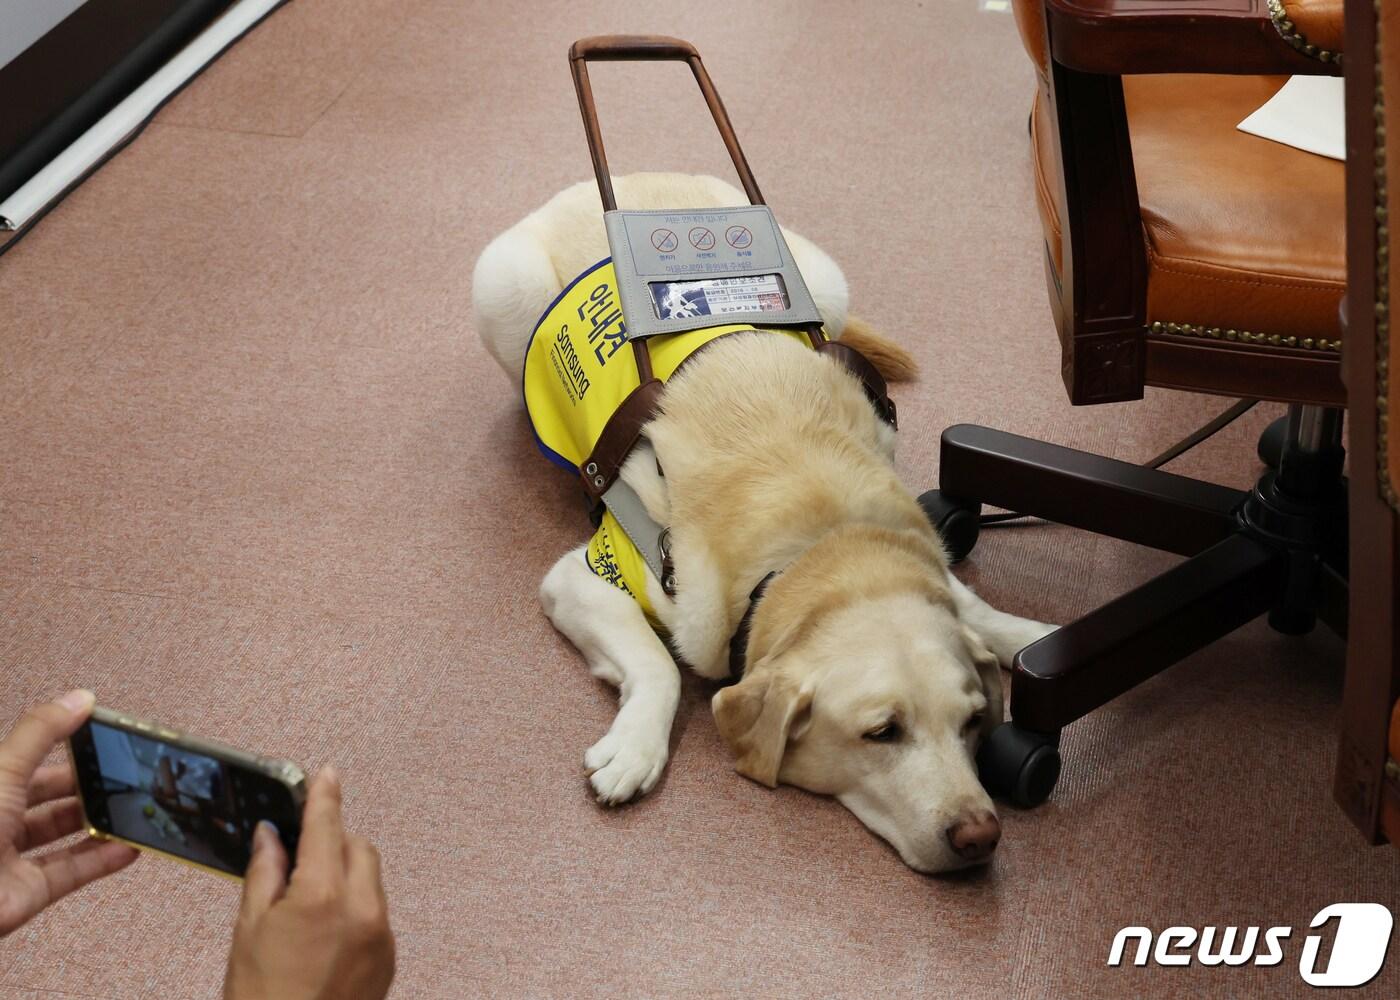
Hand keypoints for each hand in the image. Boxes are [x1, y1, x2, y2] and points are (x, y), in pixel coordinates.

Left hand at [0, 690, 138, 935]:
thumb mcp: (2, 771)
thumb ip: (42, 733)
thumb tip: (79, 699)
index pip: (28, 762)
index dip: (63, 748)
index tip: (100, 739)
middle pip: (48, 798)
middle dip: (87, 786)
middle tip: (124, 774)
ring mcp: (11, 859)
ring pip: (63, 837)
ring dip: (100, 823)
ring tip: (133, 807)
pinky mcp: (27, 894)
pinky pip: (71, 874)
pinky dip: (103, 861)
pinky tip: (130, 846)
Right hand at [223, 768, 393, 999]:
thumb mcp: (248, 932)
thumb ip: (265, 874)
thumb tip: (271, 835)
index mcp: (323, 897)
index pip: (326, 827)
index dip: (324, 796)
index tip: (326, 773)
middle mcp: (363, 910)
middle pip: (357, 849)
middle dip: (331, 844)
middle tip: (297, 860)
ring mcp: (382, 935)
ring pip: (370, 880)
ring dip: (344, 877)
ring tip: (306, 908)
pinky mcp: (389, 957)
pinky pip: (375, 912)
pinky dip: (354, 908)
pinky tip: (323, 935)